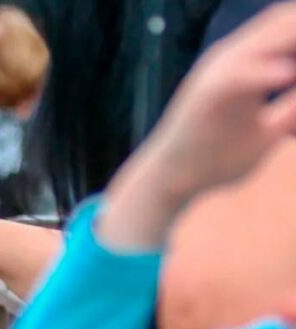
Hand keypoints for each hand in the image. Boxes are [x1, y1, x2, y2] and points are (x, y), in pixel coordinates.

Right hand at [118, 3, 295, 205]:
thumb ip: (291, 110)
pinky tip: (288, 75)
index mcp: (247, 63)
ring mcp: (216, 73)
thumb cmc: (216, 156)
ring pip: (267, 40)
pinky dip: (266, 72)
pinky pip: (240, 75)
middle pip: (283, 23)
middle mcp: (231, 58)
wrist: (173, 179)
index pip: (289, 27)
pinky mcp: (205, 96)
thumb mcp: (268, 130)